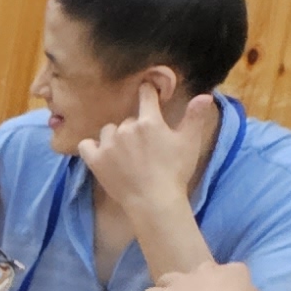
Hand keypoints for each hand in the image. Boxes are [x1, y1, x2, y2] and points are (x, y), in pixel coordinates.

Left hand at [76, 77, 216, 220]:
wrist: (154, 200)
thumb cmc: (176, 171)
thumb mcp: (189, 142)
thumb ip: (195, 116)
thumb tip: (204, 95)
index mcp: (150, 121)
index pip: (146, 95)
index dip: (148, 91)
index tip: (147, 90)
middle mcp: (126, 129)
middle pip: (128, 120)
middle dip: (135, 128)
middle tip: (143, 145)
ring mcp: (108, 144)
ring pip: (108, 130)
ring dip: (115, 137)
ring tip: (124, 152)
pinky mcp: (95, 161)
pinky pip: (85, 145)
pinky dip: (91, 147)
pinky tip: (99, 153)